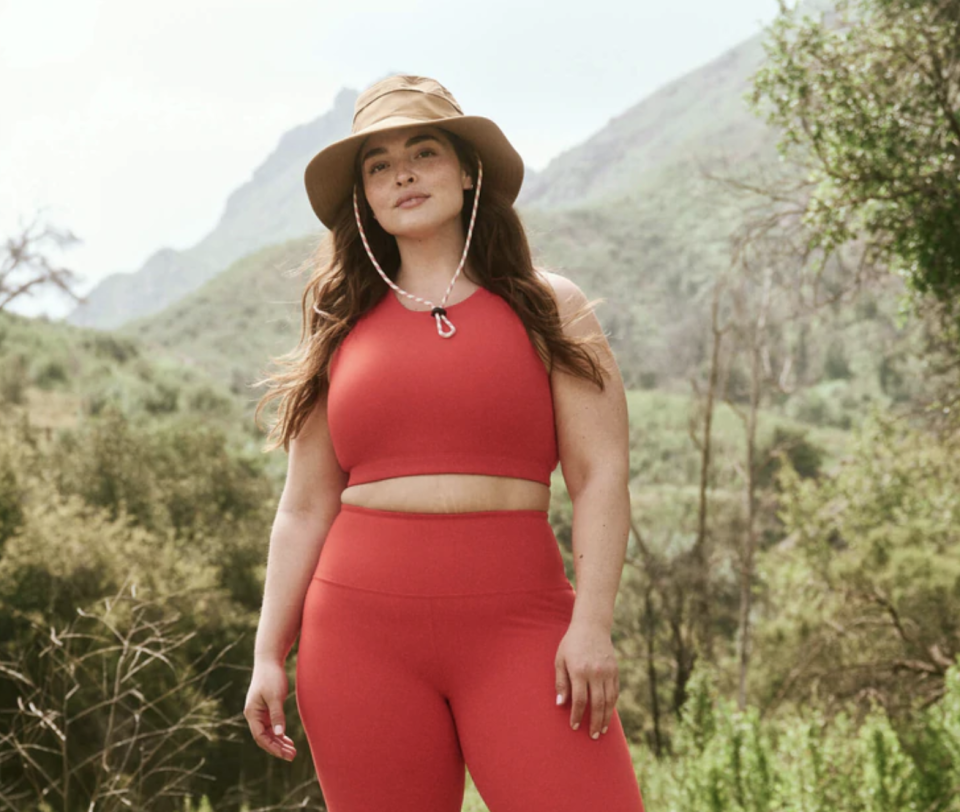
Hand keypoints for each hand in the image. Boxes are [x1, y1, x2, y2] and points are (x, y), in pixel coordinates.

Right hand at [244, 660, 296, 760]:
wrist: (269, 661)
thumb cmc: (271, 677)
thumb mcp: (275, 697)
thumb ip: (277, 715)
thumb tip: (279, 734)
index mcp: (252, 713)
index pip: (260, 736)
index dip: (272, 747)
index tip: (285, 754)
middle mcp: (254, 715)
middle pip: (265, 737)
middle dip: (277, 748)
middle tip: (292, 756)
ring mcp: (260, 713)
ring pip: (269, 733)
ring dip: (279, 742)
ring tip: (292, 752)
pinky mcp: (267, 709)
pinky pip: (272, 726)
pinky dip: (280, 734)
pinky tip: (288, 740)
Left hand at [554, 620, 619, 739]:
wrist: (591, 626)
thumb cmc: (571, 644)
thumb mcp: (560, 660)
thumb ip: (561, 682)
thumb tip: (561, 704)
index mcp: (579, 670)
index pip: (580, 700)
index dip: (577, 715)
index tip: (574, 726)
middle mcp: (595, 672)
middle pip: (597, 703)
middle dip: (594, 722)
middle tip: (592, 736)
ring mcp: (607, 671)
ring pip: (609, 700)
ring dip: (605, 717)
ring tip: (601, 730)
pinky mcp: (615, 670)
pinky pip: (615, 692)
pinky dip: (612, 705)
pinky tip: (607, 714)